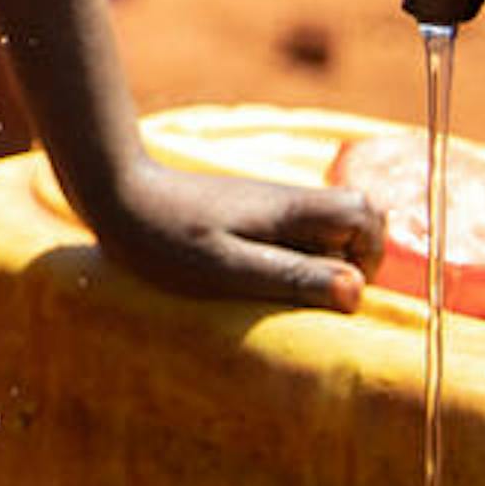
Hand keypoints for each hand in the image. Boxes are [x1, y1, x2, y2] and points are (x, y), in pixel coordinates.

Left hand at [85, 153, 380, 312]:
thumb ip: (292, 276)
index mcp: (289, 209)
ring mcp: (267, 207)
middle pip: (352, 221)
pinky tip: (247, 275)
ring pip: (321, 231)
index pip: (366, 213)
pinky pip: (290, 236)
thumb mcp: (226, 267)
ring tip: (269, 286)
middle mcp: (286, 201)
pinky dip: (287, 259)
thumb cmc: (163, 235)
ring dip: (314, 265)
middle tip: (302, 292)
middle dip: (347, 263)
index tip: (336, 288)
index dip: (371, 253)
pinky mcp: (246, 215)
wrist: (113, 193)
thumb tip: (357, 290)